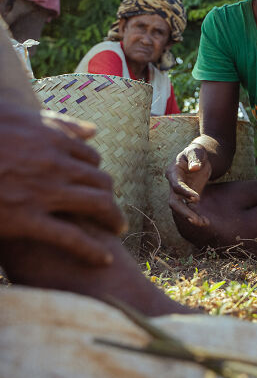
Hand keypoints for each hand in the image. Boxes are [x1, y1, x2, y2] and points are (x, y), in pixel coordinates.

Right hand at [0, 103, 124, 264]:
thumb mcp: (18, 117)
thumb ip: (58, 123)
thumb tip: (93, 131)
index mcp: (52, 140)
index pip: (92, 158)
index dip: (96, 172)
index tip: (97, 184)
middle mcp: (55, 165)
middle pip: (101, 182)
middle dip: (110, 196)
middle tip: (112, 209)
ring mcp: (42, 193)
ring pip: (97, 206)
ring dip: (113, 219)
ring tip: (117, 229)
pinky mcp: (25, 220)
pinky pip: (71, 238)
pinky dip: (92, 251)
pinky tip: (104, 260)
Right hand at [165, 143, 212, 225]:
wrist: (198, 158)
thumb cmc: (196, 152)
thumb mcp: (197, 151)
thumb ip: (195, 158)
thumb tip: (194, 168)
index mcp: (173, 172)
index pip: (176, 185)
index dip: (184, 192)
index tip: (197, 198)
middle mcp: (173, 184)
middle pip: (174, 201)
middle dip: (184, 212)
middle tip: (195, 220)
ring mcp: (179, 193)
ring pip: (181, 208)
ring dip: (191, 217)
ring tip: (204, 223)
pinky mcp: (187, 197)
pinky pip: (190, 208)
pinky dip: (197, 215)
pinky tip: (206, 222)